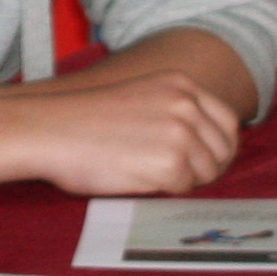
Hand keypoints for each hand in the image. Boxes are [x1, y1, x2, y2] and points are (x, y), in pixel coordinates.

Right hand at [15, 71, 240, 197]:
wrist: (50, 129)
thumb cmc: (84, 119)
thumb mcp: (141, 96)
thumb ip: (174, 112)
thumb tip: (204, 146)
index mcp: (181, 85)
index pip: (226, 121)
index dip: (218, 146)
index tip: (204, 161)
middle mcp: (187, 105)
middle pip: (223, 150)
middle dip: (206, 167)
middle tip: (178, 177)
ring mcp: (181, 134)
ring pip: (206, 172)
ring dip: (184, 180)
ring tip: (148, 174)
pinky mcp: (171, 164)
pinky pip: (184, 188)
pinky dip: (164, 190)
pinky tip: (137, 178)